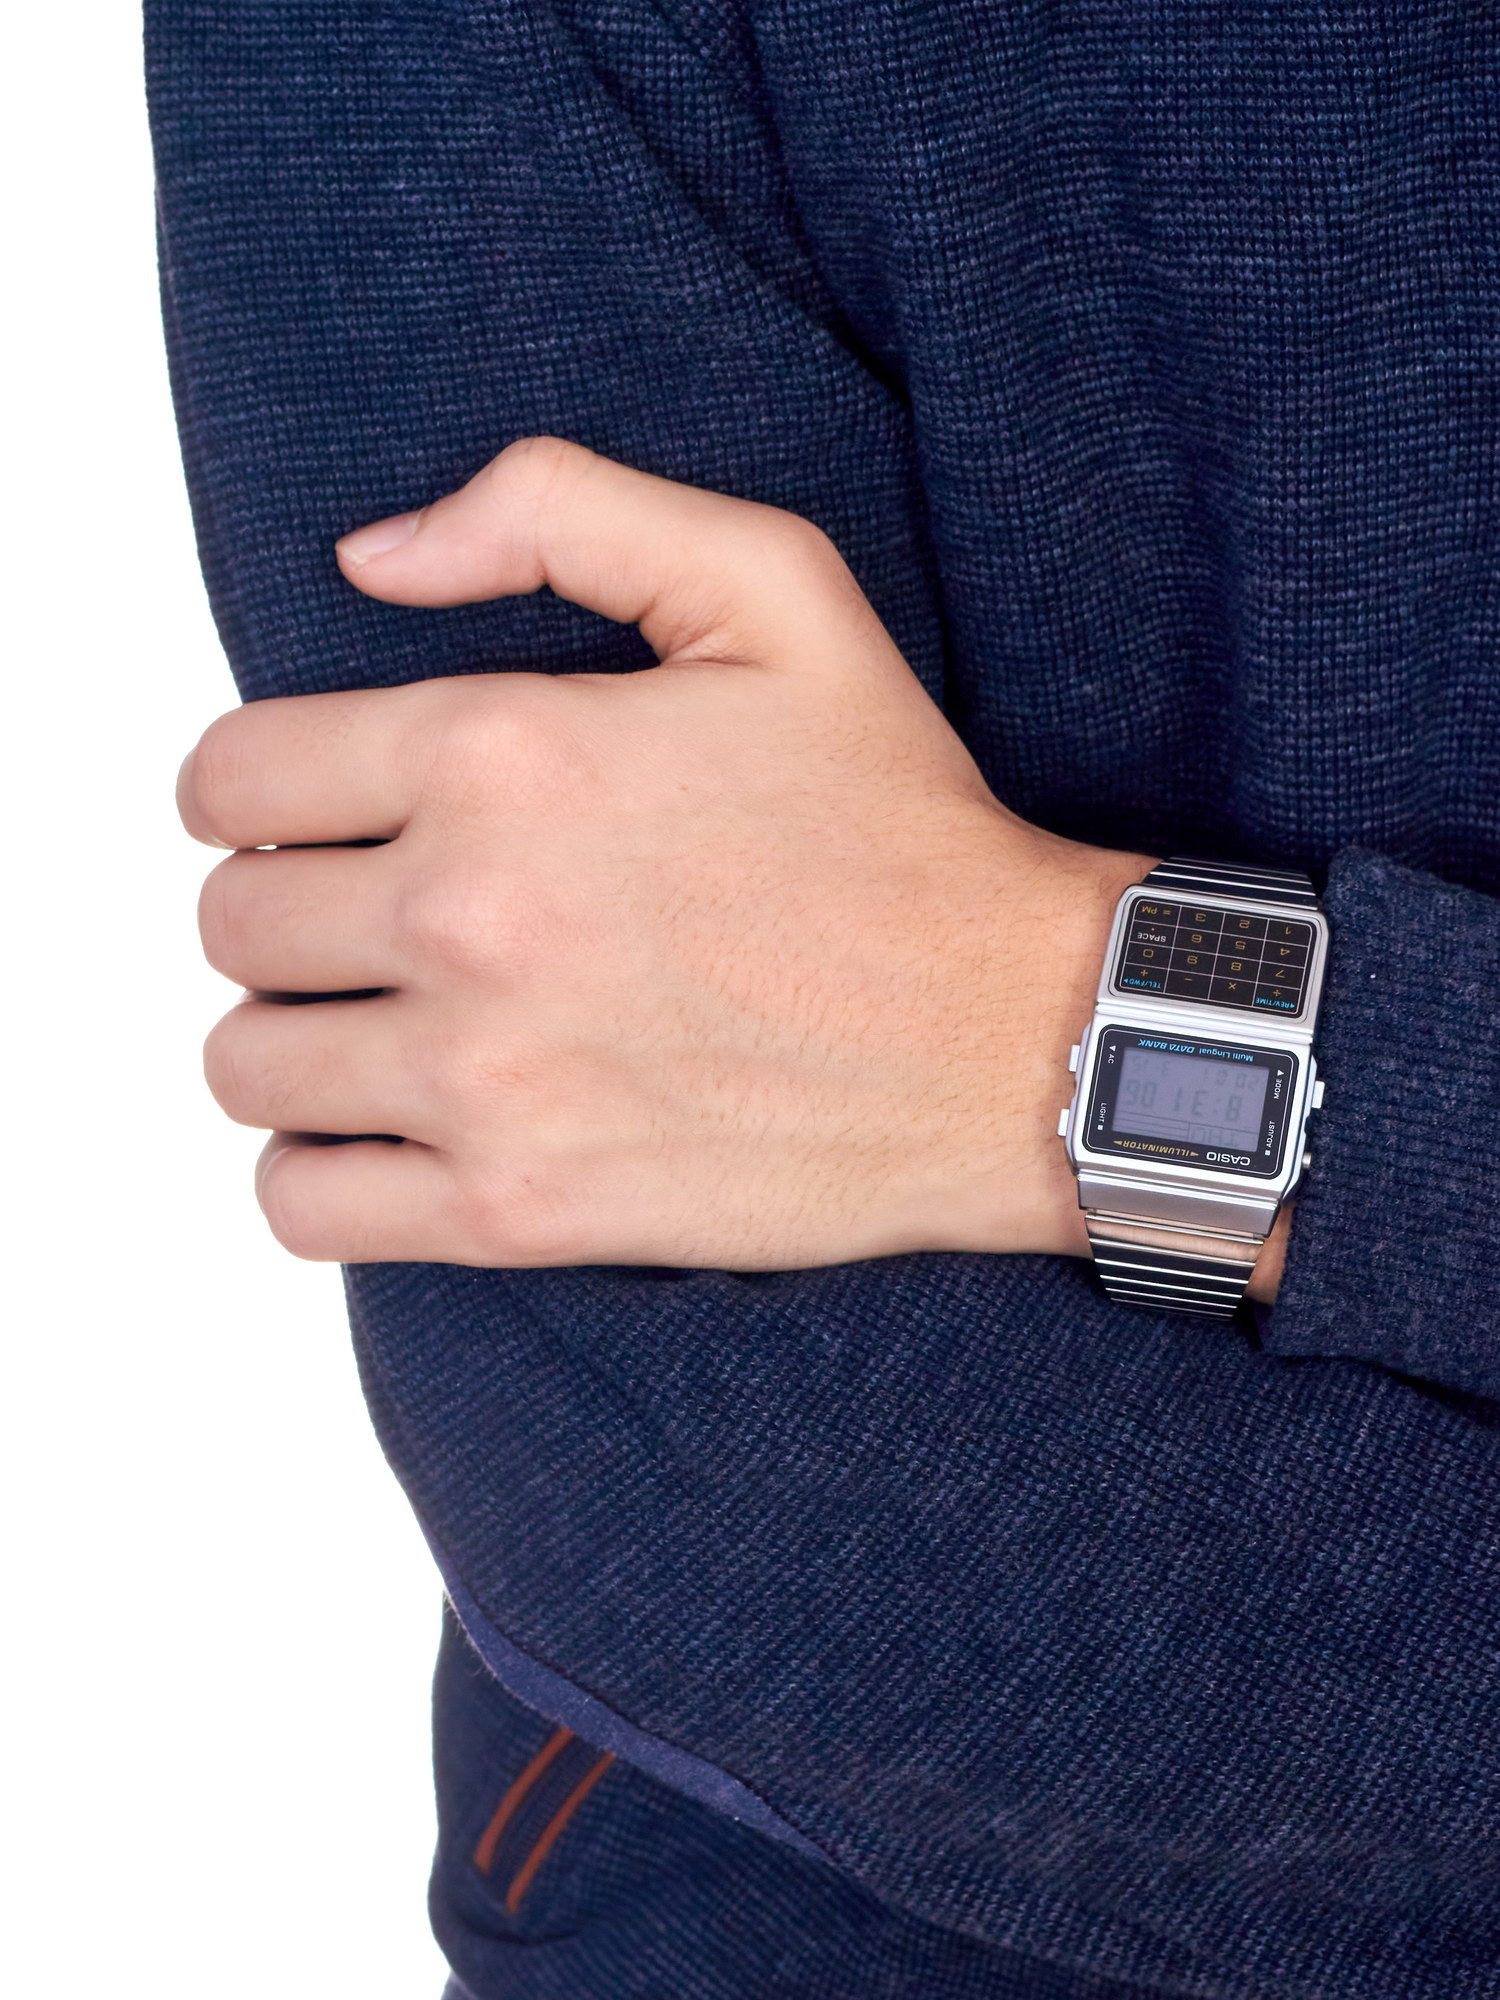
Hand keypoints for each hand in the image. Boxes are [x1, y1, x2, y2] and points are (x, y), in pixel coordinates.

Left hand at [181, 437, 1148, 1269]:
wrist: (1010, 1038)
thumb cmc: (900, 823)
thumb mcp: (774, 588)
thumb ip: (559, 508)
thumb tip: (370, 555)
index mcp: (501, 751)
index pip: (230, 776)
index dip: (256, 789)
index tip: (316, 815)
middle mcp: (469, 913)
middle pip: (231, 920)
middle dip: (281, 908)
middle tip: (369, 919)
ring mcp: (488, 1076)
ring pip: (243, 1064)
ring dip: (290, 1037)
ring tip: (376, 1024)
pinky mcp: (518, 1209)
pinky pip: (301, 1205)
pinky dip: (314, 1172)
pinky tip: (387, 1131)